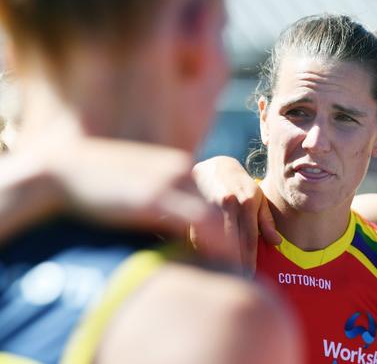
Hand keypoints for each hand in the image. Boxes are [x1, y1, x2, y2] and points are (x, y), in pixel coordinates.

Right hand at [39, 138, 240, 262]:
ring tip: (240, 273)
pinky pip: (202, 222)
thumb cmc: (98, 190)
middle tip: (249, 270)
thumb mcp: (140, 194)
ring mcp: (172, 180)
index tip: (243, 256)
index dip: (236, 229)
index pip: (222, 200)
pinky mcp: (158, 195)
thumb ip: (164, 207)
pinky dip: (217, 243)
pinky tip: (224, 262)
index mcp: (181, 168)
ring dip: (234, 246)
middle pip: (231, 206)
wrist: (62, 173)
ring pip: (222, 215)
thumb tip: (179, 235)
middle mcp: (184, 170)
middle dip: (243, 240)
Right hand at [192, 156, 279, 271]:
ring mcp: (209, 204)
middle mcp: (229, 203)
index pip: (249, 238)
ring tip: (221, 277)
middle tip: (237, 284)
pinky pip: (196, 233)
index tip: (250, 277)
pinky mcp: (193, 207)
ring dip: (216, 259)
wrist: (215, 165)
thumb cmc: (241, 185)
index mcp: (247, 203)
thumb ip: (266, 221)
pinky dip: (200, 249)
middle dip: (234, 264)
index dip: (249, 259)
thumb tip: (277, 243)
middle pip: (232, 241)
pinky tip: (204, 262)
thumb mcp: (258, 198)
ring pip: (212, 239)